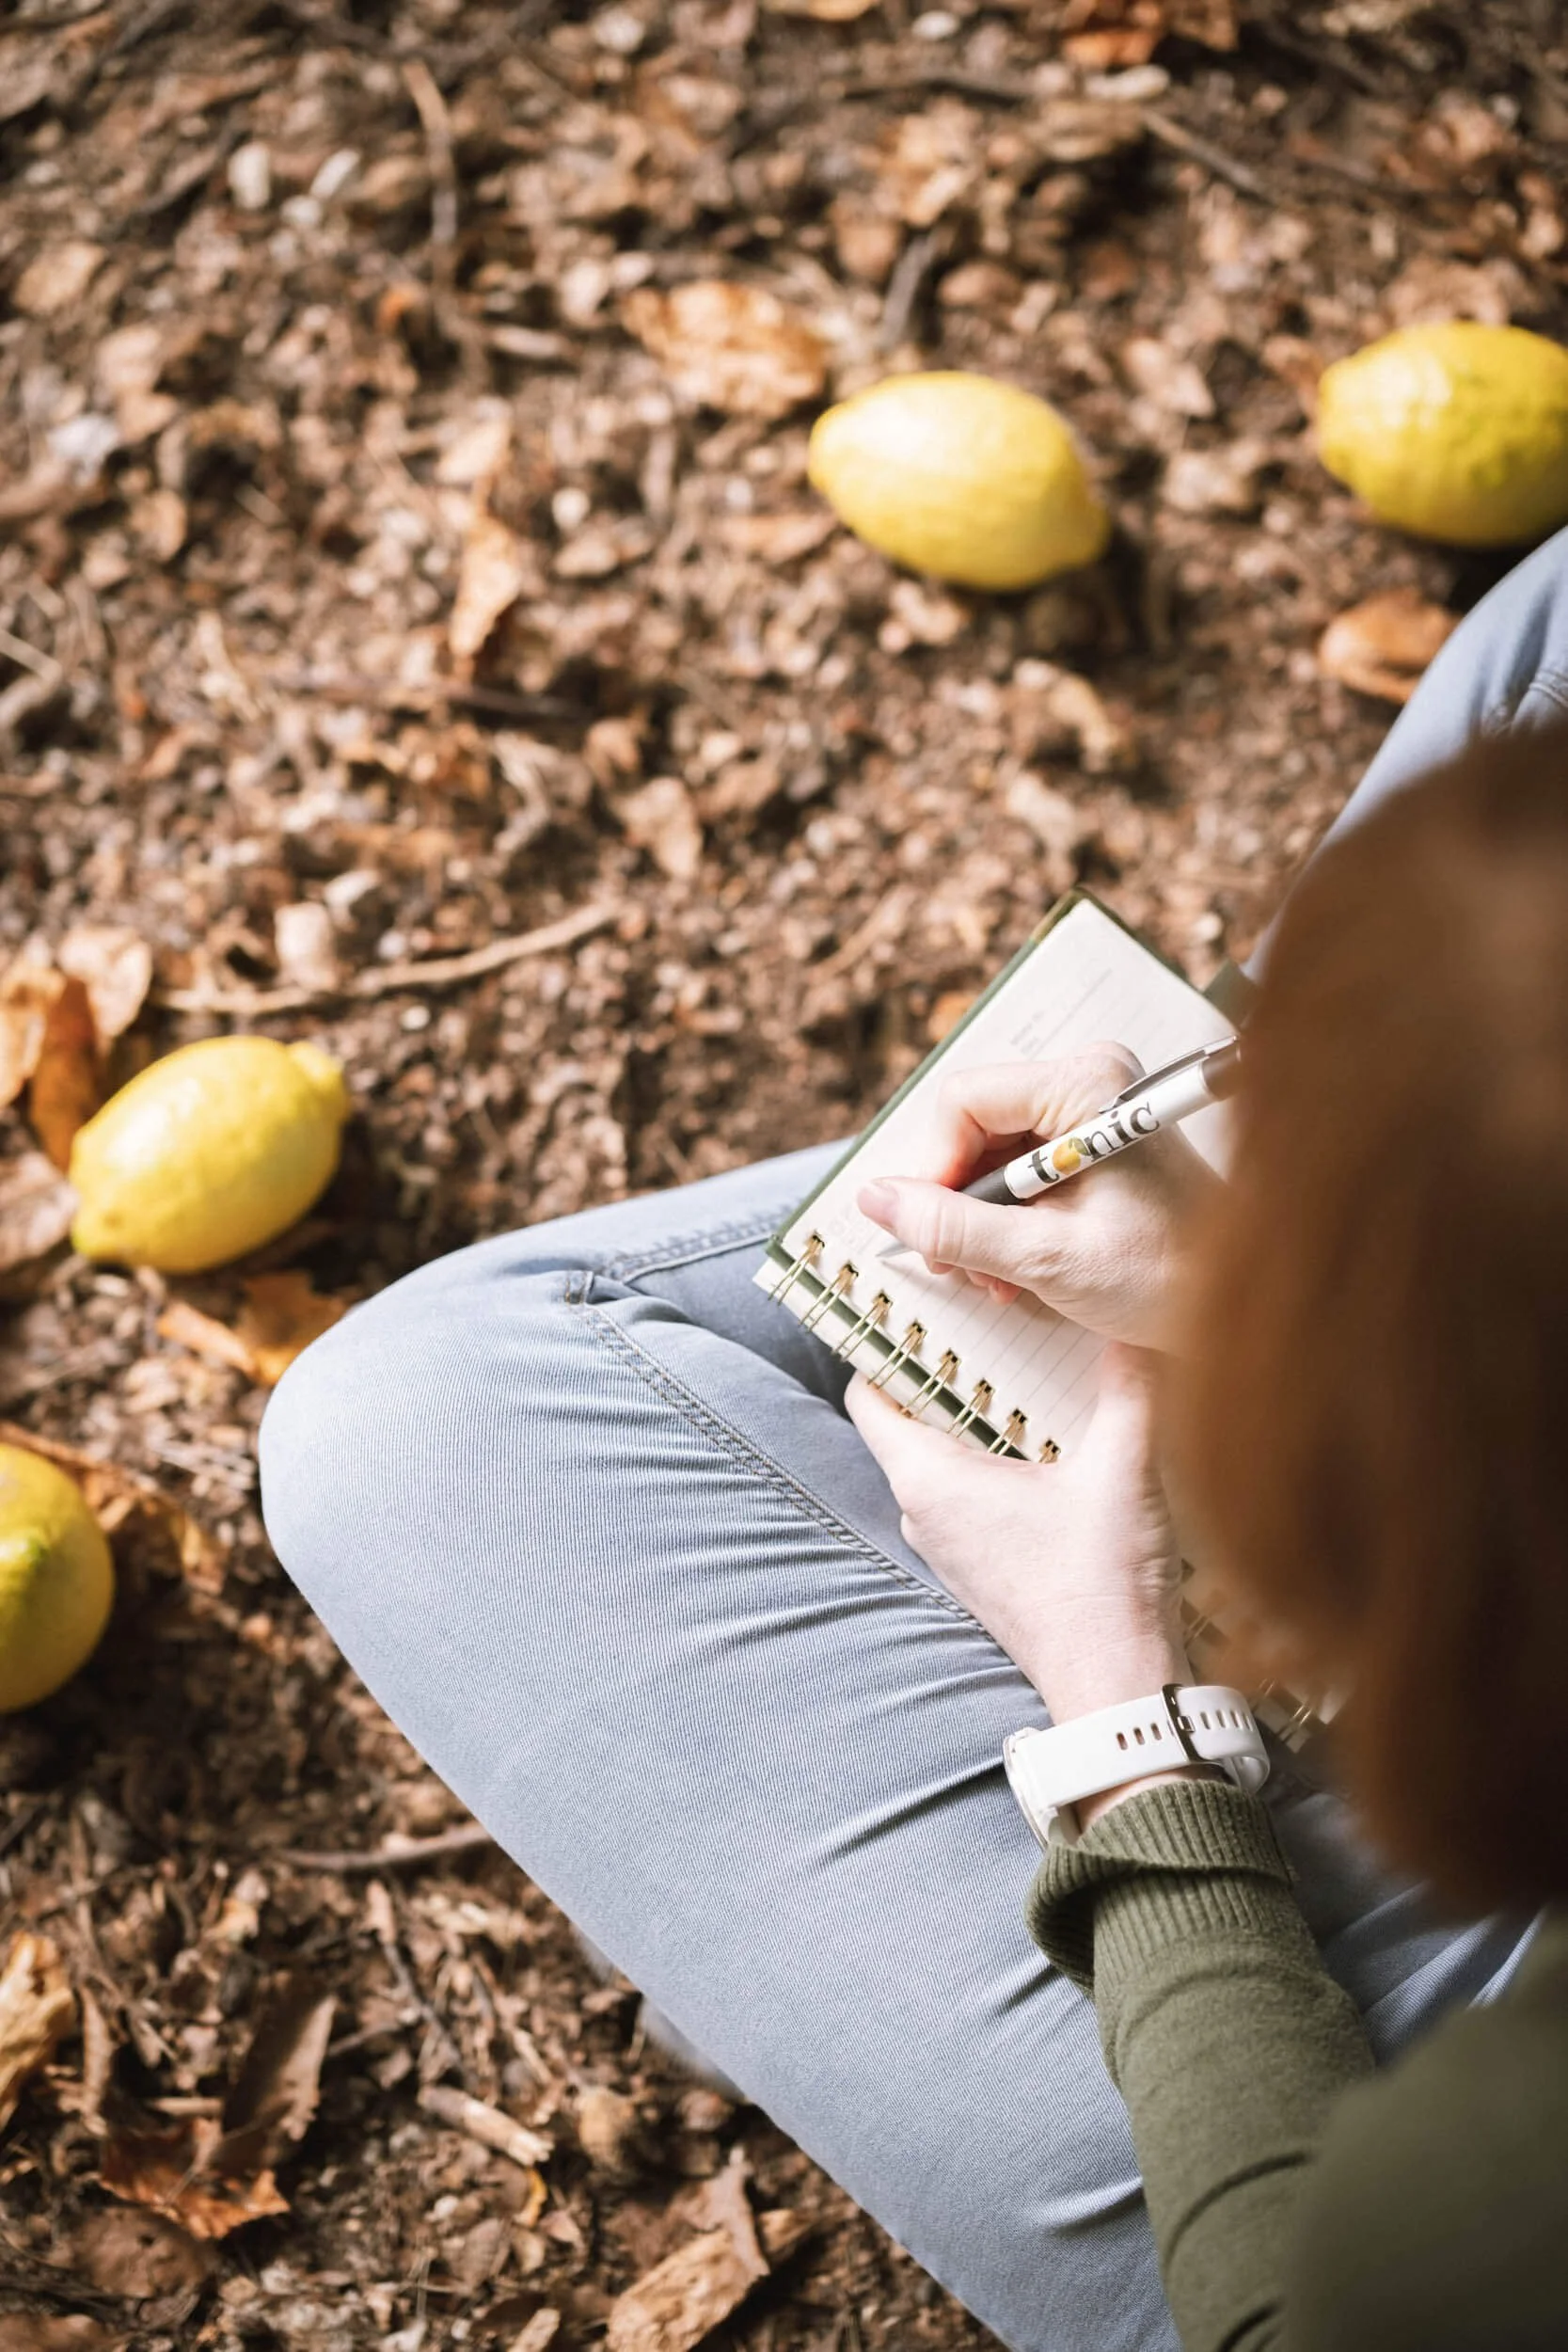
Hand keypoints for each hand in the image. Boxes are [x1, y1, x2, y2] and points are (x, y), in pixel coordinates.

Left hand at [846, 1345, 1187, 1727]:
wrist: (1115, 1686)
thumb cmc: (1104, 1583)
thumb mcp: (1124, 1468)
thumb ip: (1129, 1384)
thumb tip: (1137, 1323)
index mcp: (929, 1478)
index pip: (868, 1394)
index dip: (884, 1344)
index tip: (918, 1305)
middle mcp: (923, 1511)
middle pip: (909, 1418)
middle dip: (946, 1368)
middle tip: (990, 1319)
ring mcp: (947, 1545)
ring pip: (941, 1457)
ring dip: (976, 1415)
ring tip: (1026, 1369)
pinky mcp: (977, 1567)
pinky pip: (967, 1493)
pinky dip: (994, 1458)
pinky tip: (1048, 1438)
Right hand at [856, 1046, 1218, 1348]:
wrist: (1248, 1306)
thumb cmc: (1170, 1277)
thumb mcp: (1046, 1259)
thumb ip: (953, 1228)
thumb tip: (875, 1200)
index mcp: (1086, 1085)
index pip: (963, 1102)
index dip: (931, 1171)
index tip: (926, 1235)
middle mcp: (1089, 1081)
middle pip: (973, 1128)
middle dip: (956, 1205)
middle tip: (957, 1271)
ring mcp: (1093, 1111)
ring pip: (991, 1155)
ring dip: (979, 1224)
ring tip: (995, 1283)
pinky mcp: (1097, 1143)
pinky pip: (1022, 1170)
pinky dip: (1008, 1223)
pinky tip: (1016, 1273)